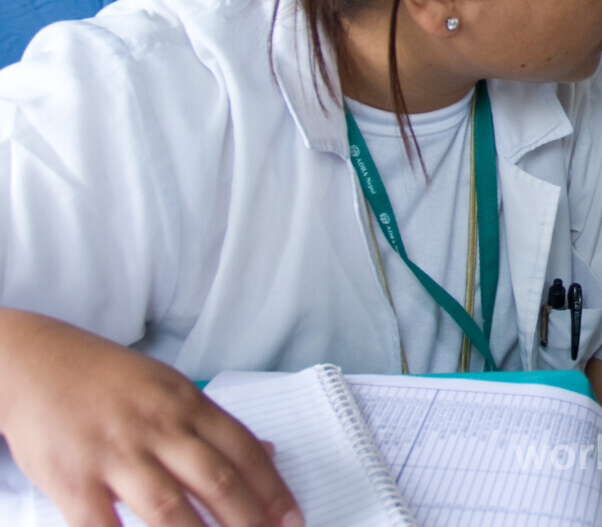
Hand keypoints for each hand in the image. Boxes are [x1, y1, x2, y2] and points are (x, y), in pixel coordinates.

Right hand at [0, 309, 301, 526]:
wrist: (35, 363)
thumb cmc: (109, 380)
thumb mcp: (172, 387)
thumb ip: (216, 423)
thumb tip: (271, 451)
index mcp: (188, 404)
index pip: (245, 451)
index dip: (273, 490)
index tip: (293, 519)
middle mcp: (159, 428)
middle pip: (217, 481)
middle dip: (249, 520)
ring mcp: (116, 454)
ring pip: (169, 509)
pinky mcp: (73, 479)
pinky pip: (104, 526)